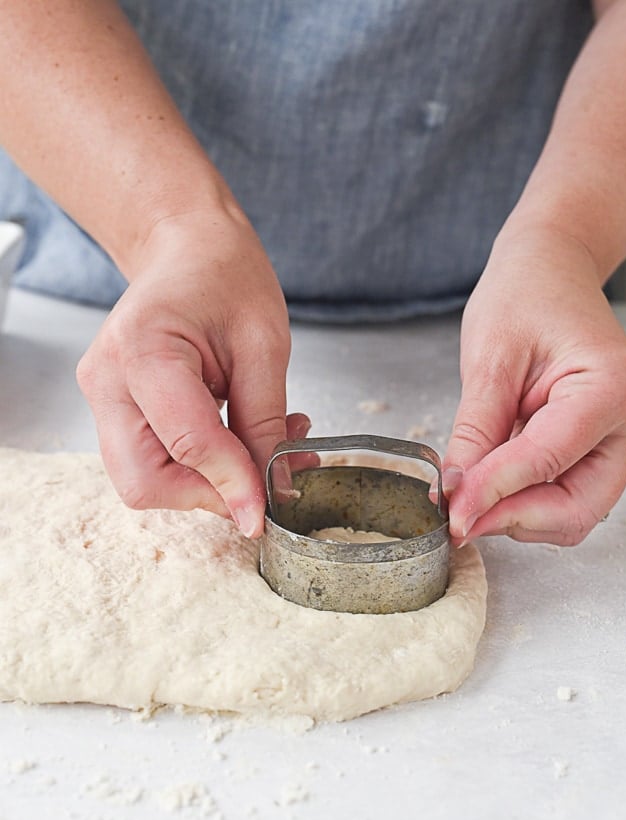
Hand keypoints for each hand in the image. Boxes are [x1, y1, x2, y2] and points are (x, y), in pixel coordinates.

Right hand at [77, 208, 304, 537]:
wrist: (187, 250)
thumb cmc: (225, 276)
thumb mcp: (264, 346)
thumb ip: (265, 424)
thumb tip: (271, 492)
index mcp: (143, 350)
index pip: (187, 443)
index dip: (232, 485)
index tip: (267, 512)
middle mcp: (108, 380)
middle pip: (145, 481)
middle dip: (208, 494)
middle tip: (262, 480)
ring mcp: (103, 398)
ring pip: (143, 481)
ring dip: (205, 484)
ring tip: (260, 451)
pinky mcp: (113, 411)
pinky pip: (149, 462)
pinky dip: (195, 469)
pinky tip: (235, 442)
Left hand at [442, 226, 625, 545]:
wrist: (550, 273)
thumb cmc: (525, 297)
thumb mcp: (488, 362)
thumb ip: (474, 434)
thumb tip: (457, 495)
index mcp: (612, 388)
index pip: (547, 461)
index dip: (494, 495)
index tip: (452, 515)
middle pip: (575, 508)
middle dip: (513, 518)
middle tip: (460, 516)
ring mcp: (623, 441)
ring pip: (573, 515)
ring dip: (518, 515)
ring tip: (473, 487)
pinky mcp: (604, 452)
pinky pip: (567, 498)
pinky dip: (527, 502)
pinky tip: (493, 479)